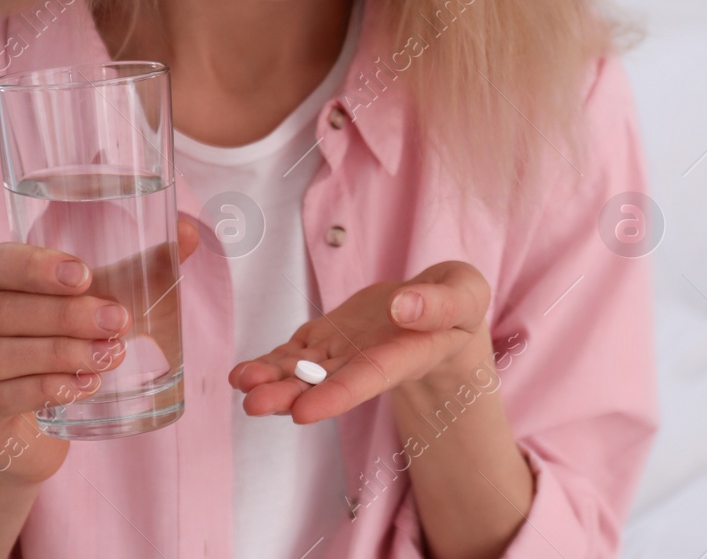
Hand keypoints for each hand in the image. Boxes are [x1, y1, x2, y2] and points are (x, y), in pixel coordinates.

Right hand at [0, 218, 200, 482]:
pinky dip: (44, 389)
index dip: (36, 266)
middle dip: (65, 314)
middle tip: (119, 320)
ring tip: (110, 355)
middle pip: (2, 310)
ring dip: (60, 353)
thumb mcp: (93, 306)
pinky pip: (0, 398)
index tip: (86, 274)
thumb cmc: (58, 351)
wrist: (27, 434)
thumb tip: (192, 230)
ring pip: (0, 356)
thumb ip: (138, 269)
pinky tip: (83, 386)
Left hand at [228, 260, 490, 424]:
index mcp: (405, 353)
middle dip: (289, 393)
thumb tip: (403, 305)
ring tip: (240, 382)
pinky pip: (296, 353)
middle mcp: (368, 361)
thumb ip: (439, 303)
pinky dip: (270, 362)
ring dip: (271, 378)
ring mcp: (345, 351)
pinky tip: (242, 373)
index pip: (369, 377)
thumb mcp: (466, 294)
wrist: (441, 309)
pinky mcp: (329, 337)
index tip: (303, 411)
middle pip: (326, 382)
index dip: (337, 395)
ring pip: (304, 370)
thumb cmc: (459, 304)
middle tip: (254, 404)